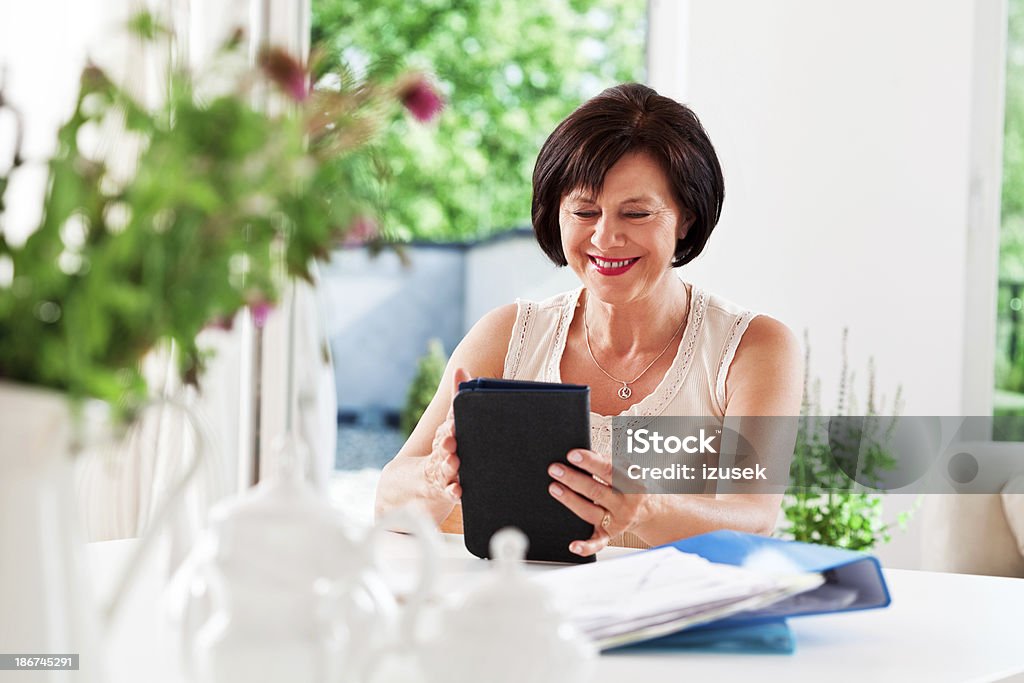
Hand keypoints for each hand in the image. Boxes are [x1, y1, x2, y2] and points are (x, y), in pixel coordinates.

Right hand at [422, 367, 470, 507]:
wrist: (414, 487)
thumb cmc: (442, 451)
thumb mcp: (450, 427)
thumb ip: (457, 400)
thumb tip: (461, 368)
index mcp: (445, 436)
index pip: (448, 426)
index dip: (450, 425)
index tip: (453, 423)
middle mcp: (441, 453)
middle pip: (442, 447)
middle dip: (446, 442)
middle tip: (450, 440)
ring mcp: (441, 474)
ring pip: (443, 469)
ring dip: (448, 465)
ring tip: (453, 461)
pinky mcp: (443, 492)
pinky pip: (448, 493)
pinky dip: (452, 492)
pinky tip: (459, 491)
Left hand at [547, 448, 647, 556]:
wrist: (650, 511)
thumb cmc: (633, 486)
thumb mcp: (628, 470)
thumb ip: (608, 462)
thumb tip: (585, 454)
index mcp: (633, 484)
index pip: (609, 471)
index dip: (590, 462)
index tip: (572, 455)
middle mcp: (626, 505)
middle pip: (596, 491)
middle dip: (573, 479)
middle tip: (555, 469)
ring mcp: (617, 522)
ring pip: (590, 512)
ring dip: (570, 500)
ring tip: (554, 488)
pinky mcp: (609, 535)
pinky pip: (597, 543)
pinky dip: (585, 546)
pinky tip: (572, 545)